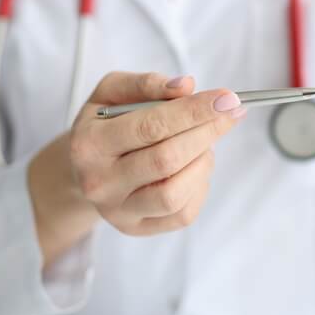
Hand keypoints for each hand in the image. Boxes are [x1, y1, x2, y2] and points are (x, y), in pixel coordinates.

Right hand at [69, 72, 245, 236]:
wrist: (83, 168)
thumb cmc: (104, 123)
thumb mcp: (111, 92)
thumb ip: (147, 85)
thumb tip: (187, 86)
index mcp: (90, 144)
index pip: (150, 127)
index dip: (193, 111)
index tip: (226, 98)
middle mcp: (100, 182)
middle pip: (167, 159)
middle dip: (207, 131)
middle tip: (231, 111)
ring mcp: (118, 211)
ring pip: (175, 194)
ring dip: (202, 161)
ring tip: (204, 141)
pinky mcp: (137, 229)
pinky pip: (182, 214)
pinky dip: (199, 185)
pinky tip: (195, 165)